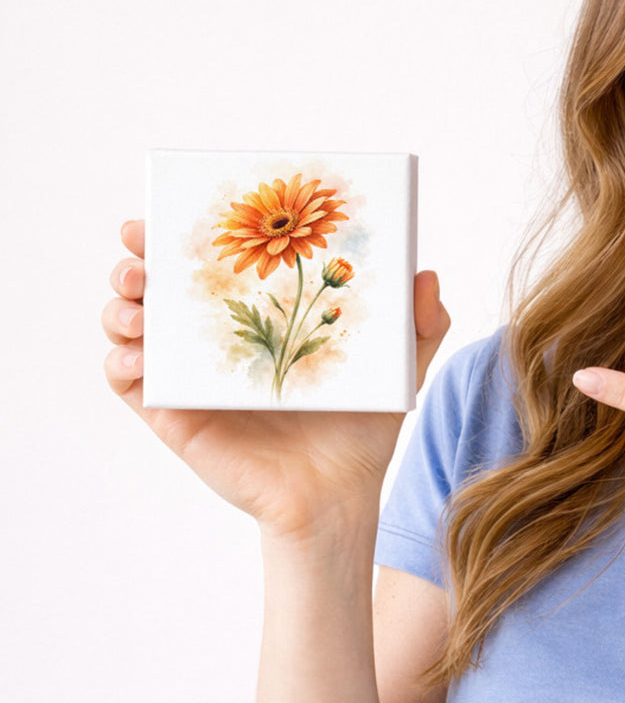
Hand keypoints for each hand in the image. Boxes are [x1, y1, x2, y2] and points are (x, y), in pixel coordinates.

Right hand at [103, 220, 450, 540]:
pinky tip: (137, 356)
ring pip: (132, 327)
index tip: (179, 207)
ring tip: (138, 303)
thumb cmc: (363, 428)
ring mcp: (191, 377)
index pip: (217, 261)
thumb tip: (425, 274)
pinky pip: (129, 384)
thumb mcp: (399, 367)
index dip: (191, 232)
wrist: (339, 495)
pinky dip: (120, 362)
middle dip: (139, 260)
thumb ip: (422, 323)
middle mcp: (218, 340)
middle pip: (160, 286)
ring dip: (120, 306)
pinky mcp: (174, 415)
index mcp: (260, 315)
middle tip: (142, 251)